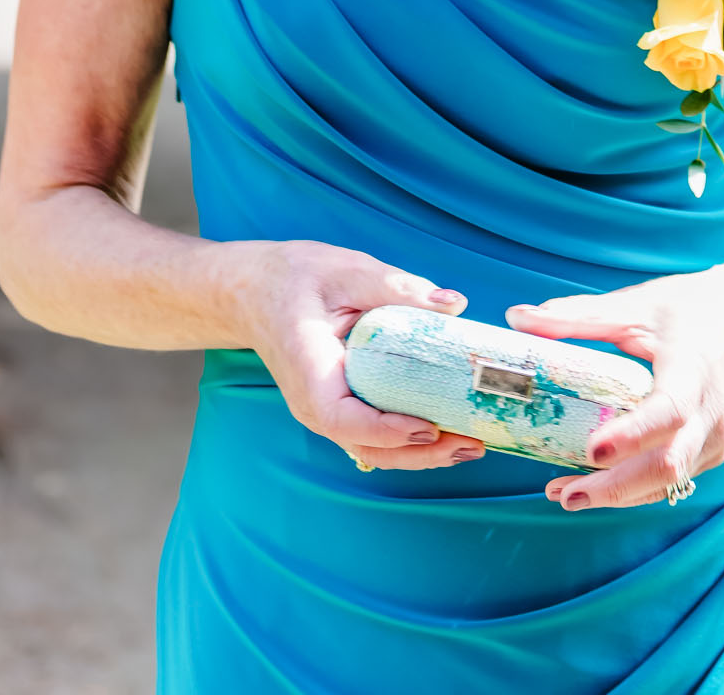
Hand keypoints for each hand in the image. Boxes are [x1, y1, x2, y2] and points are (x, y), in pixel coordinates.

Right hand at [242, 239, 486, 471]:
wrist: (252, 292)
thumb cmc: (294, 277)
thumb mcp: (345, 271)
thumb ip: (397, 287)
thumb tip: (453, 303)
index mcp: (309, 370)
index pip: (344, 417)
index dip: (388, 429)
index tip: (431, 425)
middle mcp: (313, 404)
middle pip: (367, 446)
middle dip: (420, 453)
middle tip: (472, 443)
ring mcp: (324, 411)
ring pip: (373, 448)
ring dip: (420, 453)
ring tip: (469, 444)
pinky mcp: (338, 407)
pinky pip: (372, 434)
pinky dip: (408, 438)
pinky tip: (446, 429)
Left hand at [505, 261, 723, 509]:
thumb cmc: (692, 306)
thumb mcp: (636, 303)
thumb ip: (578, 315)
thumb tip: (516, 318)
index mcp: (694, 371)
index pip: (667, 414)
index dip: (630, 437)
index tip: (589, 450)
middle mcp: (711, 414)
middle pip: (667, 466)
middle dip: (614, 487)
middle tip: (561, 492)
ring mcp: (716, 438)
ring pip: (670, 482)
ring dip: (619, 495)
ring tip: (565, 494)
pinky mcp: (712, 449)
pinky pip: (674, 480)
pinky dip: (636, 489)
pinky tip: (596, 486)